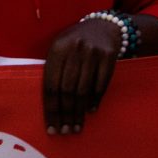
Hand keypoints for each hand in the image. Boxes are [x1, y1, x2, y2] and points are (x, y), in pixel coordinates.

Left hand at [42, 16, 124, 134]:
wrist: (103, 26)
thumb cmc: (76, 43)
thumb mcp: (60, 49)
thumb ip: (54, 70)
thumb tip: (49, 106)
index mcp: (57, 48)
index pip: (51, 85)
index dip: (51, 109)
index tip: (52, 128)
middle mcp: (74, 49)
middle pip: (67, 90)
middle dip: (65, 114)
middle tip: (65, 131)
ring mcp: (92, 52)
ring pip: (83, 89)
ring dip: (79, 112)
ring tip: (76, 126)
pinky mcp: (108, 56)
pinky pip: (100, 84)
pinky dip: (95, 100)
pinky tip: (91, 111)